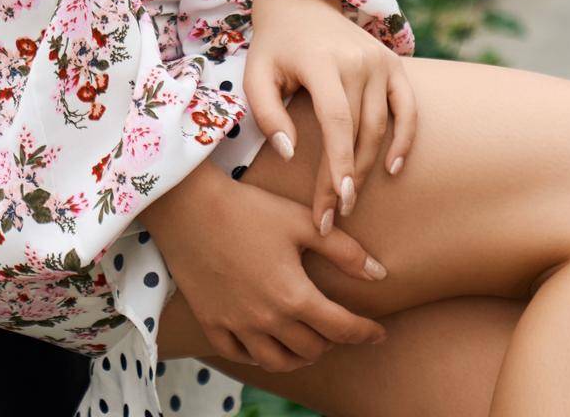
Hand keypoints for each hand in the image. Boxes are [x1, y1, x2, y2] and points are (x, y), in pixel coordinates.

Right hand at [145, 158, 388, 372]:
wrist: (189, 206)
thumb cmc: (248, 208)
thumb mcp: (300, 221)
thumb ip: (343, 250)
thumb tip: (379, 275)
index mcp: (293, 295)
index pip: (341, 328)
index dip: (365, 332)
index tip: (379, 332)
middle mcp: (267, 319)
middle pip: (312, 348)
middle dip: (333, 341)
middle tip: (340, 327)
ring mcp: (237, 325)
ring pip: (278, 362)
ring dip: (301, 357)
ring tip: (310, 343)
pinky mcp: (212, 323)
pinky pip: (241, 356)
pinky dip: (260, 357)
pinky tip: (268, 344)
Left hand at [246, 0, 417, 233]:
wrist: (300, 2)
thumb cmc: (274, 47)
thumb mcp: (256, 75)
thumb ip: (268, 114)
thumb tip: (290, 154)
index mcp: (322, 61)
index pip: (336, 122)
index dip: (336, 166)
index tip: (331, 204)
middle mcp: (357, 60)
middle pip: (359, 132)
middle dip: (346, 179)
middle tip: (332, 215)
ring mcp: (379, 61)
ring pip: (380, 126)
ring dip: (368, 168)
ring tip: (350, 200)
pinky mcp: (394, 64)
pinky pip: (407, 108)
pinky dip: (405, 139)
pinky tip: (393, 168)